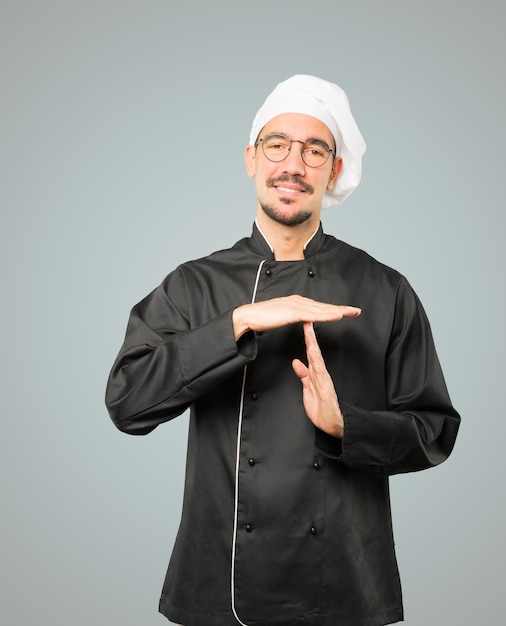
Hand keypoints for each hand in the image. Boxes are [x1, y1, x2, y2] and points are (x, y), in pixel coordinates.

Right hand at [233, 295, 360, 339]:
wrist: (250, 316)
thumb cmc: (263, 318)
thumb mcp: (282, 316)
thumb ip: (293, 316)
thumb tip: (302, 319)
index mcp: (297, 302)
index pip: (319, 307)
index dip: (334, 309)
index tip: (346, 311)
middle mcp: (299, 301)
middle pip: (324, 306)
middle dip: (341, 308)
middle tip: (356, 311)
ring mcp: (296, 305)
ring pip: (322, 309)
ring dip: (338, 311)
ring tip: (351, 313)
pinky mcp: (293, 312)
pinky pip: (313, 315)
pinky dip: (326, 315)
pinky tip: (336, 316)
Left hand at [292, 321, 344, 438]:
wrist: (333, 425)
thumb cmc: (322, 409)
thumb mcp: (308, 390)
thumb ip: (303, 375)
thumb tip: (296, 361)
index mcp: (316, 374)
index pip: (311, 353)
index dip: (306, 339)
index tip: (303, 325)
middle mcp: (321, 375)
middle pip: (314, 352)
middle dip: (310, 336)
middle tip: (307, 321)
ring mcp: (324, 381)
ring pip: (317, 360)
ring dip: (313, 345)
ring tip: (309, 332)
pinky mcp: (326, 389)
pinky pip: (320, 374)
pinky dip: (317, 363)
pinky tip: (313, 354)